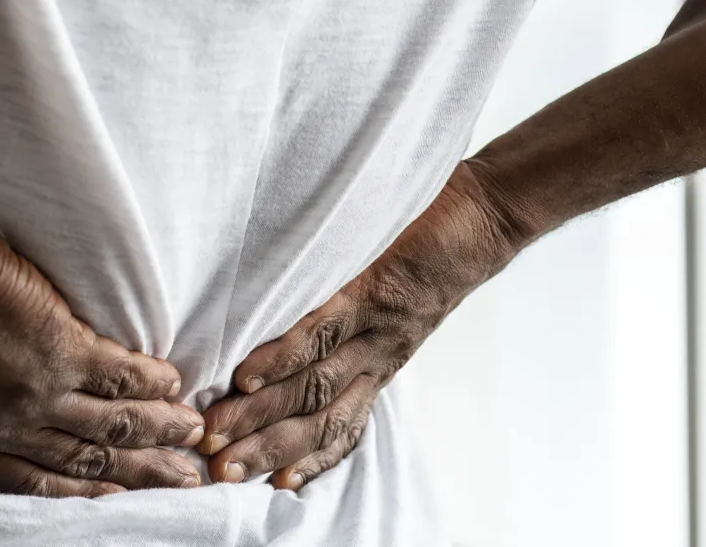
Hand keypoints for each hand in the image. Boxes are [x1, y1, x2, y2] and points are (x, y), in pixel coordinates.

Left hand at [0, 210, 205, 497]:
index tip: (107, 495)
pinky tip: (173, 386)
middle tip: (174, 480)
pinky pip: (120, 375)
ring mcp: (35, 391)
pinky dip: (149, 385)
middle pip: (81, 462)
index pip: (24, 478)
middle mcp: (1, 426)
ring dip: (153, 434)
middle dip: (132, 475)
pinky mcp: (60, 347)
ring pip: (109, 425)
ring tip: (188, 435)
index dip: (74, 491)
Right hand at [198, 162, 521, 489]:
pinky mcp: (375, 292)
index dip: (302, 461)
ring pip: (313, 386)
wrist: (488, 220)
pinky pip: (323, 332)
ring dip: (262, 415)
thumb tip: (302, 342)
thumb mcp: (396, 309)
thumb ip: (355, 328)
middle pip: (315, 419)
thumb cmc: (433, 258)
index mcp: (379, 367)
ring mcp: (377, 329)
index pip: (338, 428)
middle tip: (217, 469)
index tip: (259, 484)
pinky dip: (282, 358)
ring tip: (218, 433)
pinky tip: (247, 378)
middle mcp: (378, 360)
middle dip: (262, 448)